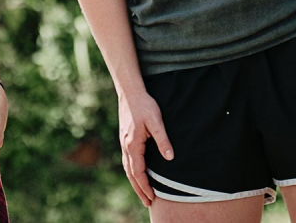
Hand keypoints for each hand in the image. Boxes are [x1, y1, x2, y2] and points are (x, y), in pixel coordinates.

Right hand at [118, 90, 173, 207]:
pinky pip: (127, 161)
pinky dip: (132, 172)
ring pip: (128, 168)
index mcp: (133, 144)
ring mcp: (124, 143)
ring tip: (143, 193)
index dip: (145, 186)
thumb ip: (163, 140)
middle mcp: (126, 146)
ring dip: (135, 182)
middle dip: (139, 189)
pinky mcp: (125, 139)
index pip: (138, 172)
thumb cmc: (144, 105)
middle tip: (148, 203)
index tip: (152, 198)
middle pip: (131, 174)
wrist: (130, 92)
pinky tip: (137, 174)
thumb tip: (170, 158)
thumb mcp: (156, 121)